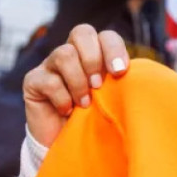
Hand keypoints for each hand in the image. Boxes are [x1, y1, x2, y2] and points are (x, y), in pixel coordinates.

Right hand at [23, 24, 130, 147]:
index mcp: (95, 54)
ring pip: (64, 54)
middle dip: (94, 58)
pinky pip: (49, 80)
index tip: (120, 72)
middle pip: (82, 32)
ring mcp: (50, 65)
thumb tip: (144, 78)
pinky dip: (62, 98)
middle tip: (99, 85)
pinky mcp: (33, 81)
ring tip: (85, 103)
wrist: (67, 144)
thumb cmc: (95, 119)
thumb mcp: (113, 99)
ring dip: (78, 81)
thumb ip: (124, 84)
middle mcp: (72, 53)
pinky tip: (67, 111)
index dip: (113, 48)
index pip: (105, 36)